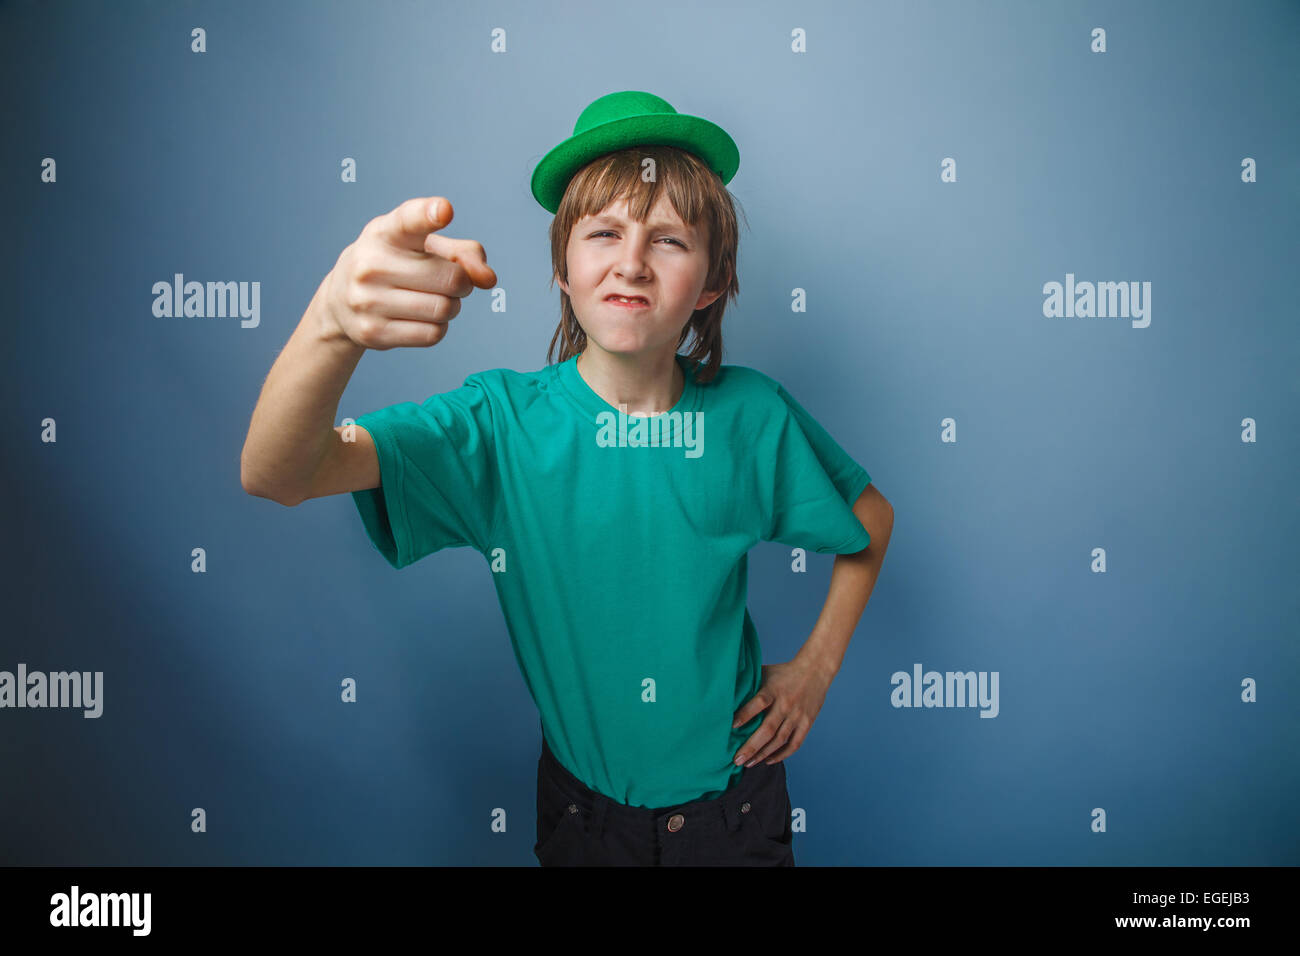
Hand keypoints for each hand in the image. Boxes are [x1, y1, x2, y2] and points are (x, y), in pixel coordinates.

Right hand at [321, 196, 497, 349]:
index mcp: (385, 232)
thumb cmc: (395, 265)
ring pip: (445, 309)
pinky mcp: (372, 332)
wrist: (340, 301)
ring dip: (452, 307)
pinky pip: (433, 334)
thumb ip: (463, 253)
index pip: (409, 220)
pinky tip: (421, 317)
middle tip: (450, 282)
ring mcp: (367, 300)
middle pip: (451, 278)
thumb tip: (488, 279)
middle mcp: (370, 263)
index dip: (429, 214)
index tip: (444, 210)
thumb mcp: (423, 247)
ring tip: (435, 298)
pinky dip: (438, 327)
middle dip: (462, 283)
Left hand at [730, 655, 835, 766]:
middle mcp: (785, 704)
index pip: (759, 702)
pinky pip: (794, 743)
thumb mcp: (765, 672)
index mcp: (773, 689)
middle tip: (736, 759)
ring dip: (763, 754)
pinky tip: (768, 760)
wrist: (815, 670)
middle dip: (751, 746)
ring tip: (748, 763)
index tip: (731, 727)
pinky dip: (782, 754)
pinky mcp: (807, 723)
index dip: (745, 714)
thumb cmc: (783, 672)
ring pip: (779, 740)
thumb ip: (749, 683)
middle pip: (768, 728)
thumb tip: (725, 693)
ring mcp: (797, 715)